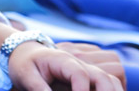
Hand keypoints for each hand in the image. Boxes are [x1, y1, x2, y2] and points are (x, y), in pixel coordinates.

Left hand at [9, 40, 124, 90]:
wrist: (25, 51)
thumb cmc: (23, 64)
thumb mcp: (25, 76)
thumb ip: (38, 88)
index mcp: (63, 59)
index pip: (80, 74)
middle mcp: (79, 61)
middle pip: (104, 76)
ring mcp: (86, 66)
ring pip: (113, 76)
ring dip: (114, 90)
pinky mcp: (88, 73)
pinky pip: (108, 80)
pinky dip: (110, 88)